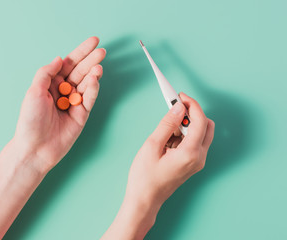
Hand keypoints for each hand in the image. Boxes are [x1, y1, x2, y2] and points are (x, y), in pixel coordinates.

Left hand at [13, 37, 105, 173]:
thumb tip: (60, 58)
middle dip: (90, 60)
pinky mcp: (81, 114)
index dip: (81, 52)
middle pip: (80, 71)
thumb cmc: (30, 120)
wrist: (35, 148)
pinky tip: (94, 79)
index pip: (68, 63)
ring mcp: (73, 102)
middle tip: (101, 51)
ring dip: (93, 73)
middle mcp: (63, 91)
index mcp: (51, 84)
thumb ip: (46, 73)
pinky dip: (92, 89)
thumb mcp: (34, 91)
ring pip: (86, 83)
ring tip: (99, 65)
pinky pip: (89, 99)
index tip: (94, 41)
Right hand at [102, 93, 213, 239]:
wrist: (145, 200)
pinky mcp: (192, 164)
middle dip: (192, 113)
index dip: (191, 105)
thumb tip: (178, 108)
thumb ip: (167, 125)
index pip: (200, 120)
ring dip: (187, 124)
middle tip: (174, 109)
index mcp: (190, 153)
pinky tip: (168, 139)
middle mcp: (198, 158)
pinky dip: (185, 135)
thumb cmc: (145, 177)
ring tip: (166, 129)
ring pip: (201, 133)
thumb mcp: (152, 146)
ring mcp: (197, 162)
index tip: (180, 96)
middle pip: (206, 126)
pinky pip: (194, 143)